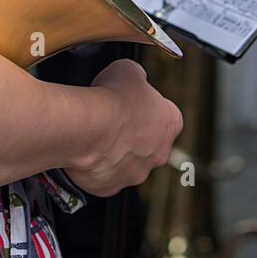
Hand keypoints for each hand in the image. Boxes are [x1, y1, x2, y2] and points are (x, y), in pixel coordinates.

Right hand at [64, 59, 182, 197]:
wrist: (86, 127)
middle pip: (148, 144)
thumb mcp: (129, 70)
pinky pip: (104, 178)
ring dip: (114, 153)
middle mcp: (159, 153)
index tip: (131, 104)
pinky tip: (85, 153)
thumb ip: (136, 78)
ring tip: (95, 138)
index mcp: (171, 123)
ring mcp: (135, 174)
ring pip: (126, 164)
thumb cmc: (110, 99)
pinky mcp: (111, 187)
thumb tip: (132, 79)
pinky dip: (95, 168)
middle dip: (132, 136)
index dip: (146, 108)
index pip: (164, 116)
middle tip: (112, 123)